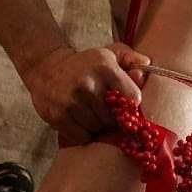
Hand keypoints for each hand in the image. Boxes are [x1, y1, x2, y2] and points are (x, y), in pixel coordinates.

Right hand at [18, 43, 150, 147]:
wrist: (46, 68)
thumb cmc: (85, 64)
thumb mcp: (109, 54)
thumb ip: (132, 59)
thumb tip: (146, 66)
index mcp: (105, 67)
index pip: (133, 98)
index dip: (131, 105)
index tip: (124, 105)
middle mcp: (88, 84)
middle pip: (115, 118)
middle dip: (112, 118)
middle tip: (104, 111)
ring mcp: (72, 101)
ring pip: (98, 129)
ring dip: (97, 126)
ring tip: (90, 114)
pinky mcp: (59, 115)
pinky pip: (82, 136)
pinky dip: (82, 133)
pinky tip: (79, 121)